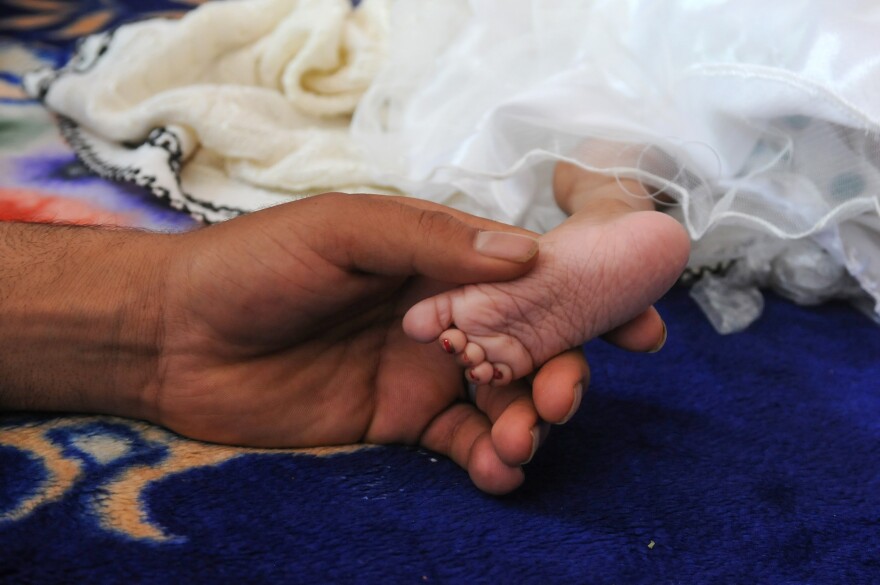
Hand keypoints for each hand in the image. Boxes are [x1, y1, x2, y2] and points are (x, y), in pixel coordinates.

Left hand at [147, 193, 588, 493]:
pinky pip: (461, 443)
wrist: (176, 337)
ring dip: (528, 424)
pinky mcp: (397, 421)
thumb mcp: (344, 232)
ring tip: (519, 444)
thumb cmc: (256, 265)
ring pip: (505, 401)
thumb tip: (527, 256)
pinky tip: (494, 471)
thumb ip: (432, 241)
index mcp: (441, 260)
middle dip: (564, 373)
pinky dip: (487, 460)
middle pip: (534, 346)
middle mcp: (446, 315)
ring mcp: (425, 371)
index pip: (534, 276)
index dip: (590, 299)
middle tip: (562, 400)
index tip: (642, 328)